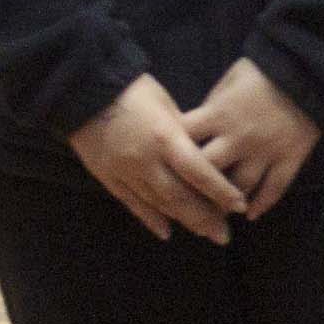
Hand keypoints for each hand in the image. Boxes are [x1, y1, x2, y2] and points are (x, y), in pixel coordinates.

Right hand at [69, 73, 248, 244]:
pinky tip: (166, 232)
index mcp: (165, 138)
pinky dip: (150, 219)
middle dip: (205, 218)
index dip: (221, 192)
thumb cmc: (133, 89)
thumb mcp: (167, 105)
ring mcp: (124, 172)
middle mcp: (146, 160)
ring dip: (182, 221)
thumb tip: (202, 157)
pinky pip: (132, 203)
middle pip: (180, 197)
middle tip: (224, 235)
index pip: (199, 172)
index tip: (240, 207)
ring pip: (158, 204)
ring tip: (204, 233)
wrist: (84, 88)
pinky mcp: (107, 177)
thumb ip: (184, 134)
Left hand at [183, 56, 322, 218]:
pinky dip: (262, 204)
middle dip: (194, 185)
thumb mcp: (228, 80)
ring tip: (217, 211)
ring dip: (227, 202)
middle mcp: (238, 138)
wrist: (309, 71)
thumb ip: (210, 106)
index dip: (170, 151)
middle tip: (185, 198)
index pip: (184, 139)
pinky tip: (251, 215)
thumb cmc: (263, 71)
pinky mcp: (289, 159)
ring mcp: (265, 152)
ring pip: (240, 187)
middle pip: (207, 170)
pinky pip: (275, 188)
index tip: (164, 162)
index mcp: (218, 115)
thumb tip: (195, 129)